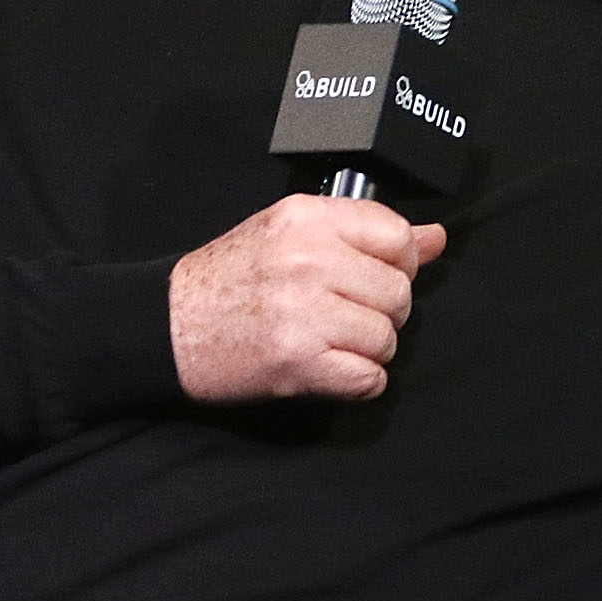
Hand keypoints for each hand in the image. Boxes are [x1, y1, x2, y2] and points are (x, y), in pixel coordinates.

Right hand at [169, 194, 448, 403]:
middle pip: (399, 293)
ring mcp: (303, 312)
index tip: (372, 275)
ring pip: (387, 338)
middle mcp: (308, 260)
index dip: (397, 263)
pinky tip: (329, 368)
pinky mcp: (297, 362)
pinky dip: (357, 381)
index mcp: (307, 218)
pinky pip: (369, 379)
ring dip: (368, 349)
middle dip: (383, 312)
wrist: (166, 326)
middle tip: (345, 315)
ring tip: (330, 342)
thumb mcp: (292, 234)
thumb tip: (436, 237)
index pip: (397, 237)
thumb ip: (365, 234)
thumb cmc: (230, 278)